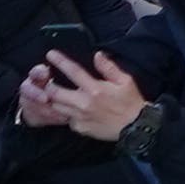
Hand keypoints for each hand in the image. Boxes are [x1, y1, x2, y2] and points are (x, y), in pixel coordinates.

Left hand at [26, 54, 147, 139]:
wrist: (136, 127)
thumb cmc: (131, 102)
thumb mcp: (125, 80)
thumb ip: (109, 67)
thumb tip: (97, 55)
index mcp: (95, 88)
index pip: (73, 71)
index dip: (60, 61)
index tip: (50, 54)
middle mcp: (84, 103)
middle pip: (55, 93)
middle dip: (48, 86)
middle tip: (49, 82)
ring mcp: (80, 117)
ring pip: (57, 107)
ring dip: (55, 100)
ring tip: (58, 96)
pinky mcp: (81, 128)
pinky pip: (67, 120)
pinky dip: (67, 114)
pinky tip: (73, 111)